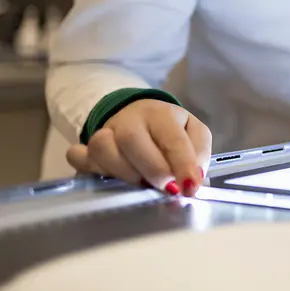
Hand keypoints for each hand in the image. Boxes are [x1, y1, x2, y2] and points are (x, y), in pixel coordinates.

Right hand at [66, 100, 211, 197]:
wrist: (140, 117)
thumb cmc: (171, 130)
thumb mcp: (194, 133)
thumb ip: (198, 154)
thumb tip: (194, 178)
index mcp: (161, 114)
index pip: (172, 139)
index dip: (182, 165)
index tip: (189, 188)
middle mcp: (129, 119)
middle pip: (132, 140)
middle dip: (153, 170)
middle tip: (167, 188)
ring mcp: (104, 132)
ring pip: (102, 148)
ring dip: (124, 173)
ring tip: (141, 183)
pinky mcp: (85, 149)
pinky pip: (77, 157)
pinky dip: (91, 170)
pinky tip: (110, 179)